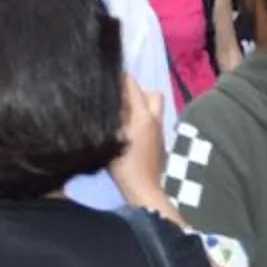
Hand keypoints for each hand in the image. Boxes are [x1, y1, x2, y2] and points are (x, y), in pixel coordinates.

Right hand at [108, 73, 170, 210]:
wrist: (144, 190)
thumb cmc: (124, 165)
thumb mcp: (110, 137)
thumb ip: (110, 116)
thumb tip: (106, 98)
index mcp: (142, 115)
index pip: (132, 85)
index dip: (119, 78)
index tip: (106, 77)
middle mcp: (155, 119)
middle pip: (151, 93)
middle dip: (136, 91)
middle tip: (119, 97)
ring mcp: (160, 131)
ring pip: (154, 107)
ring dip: (141, 105)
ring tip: (123, 114)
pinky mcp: (160, 142)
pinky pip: (153, 121)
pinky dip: (143, 118)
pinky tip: (129, 130)